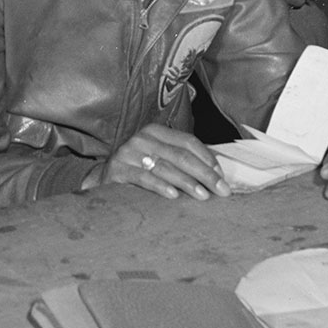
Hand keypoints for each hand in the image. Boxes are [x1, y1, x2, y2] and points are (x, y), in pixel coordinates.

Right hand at [101, 123, 230, 199]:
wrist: (104, 178)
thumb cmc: (139, 169)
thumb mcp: (159, 158)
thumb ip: (182, 161)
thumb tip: (216, 175)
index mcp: (155, 131)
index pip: (188, 141)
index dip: (207, 159)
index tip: (222, 177)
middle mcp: (142, 138)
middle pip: (180, 155)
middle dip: (205, 174)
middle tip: (222, 191)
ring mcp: (129, 152)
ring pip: (165, 167)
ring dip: (187, 183)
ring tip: (203, 196)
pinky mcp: (118, 169)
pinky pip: (144, 178)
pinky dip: (160, 187)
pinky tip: (174, 196)